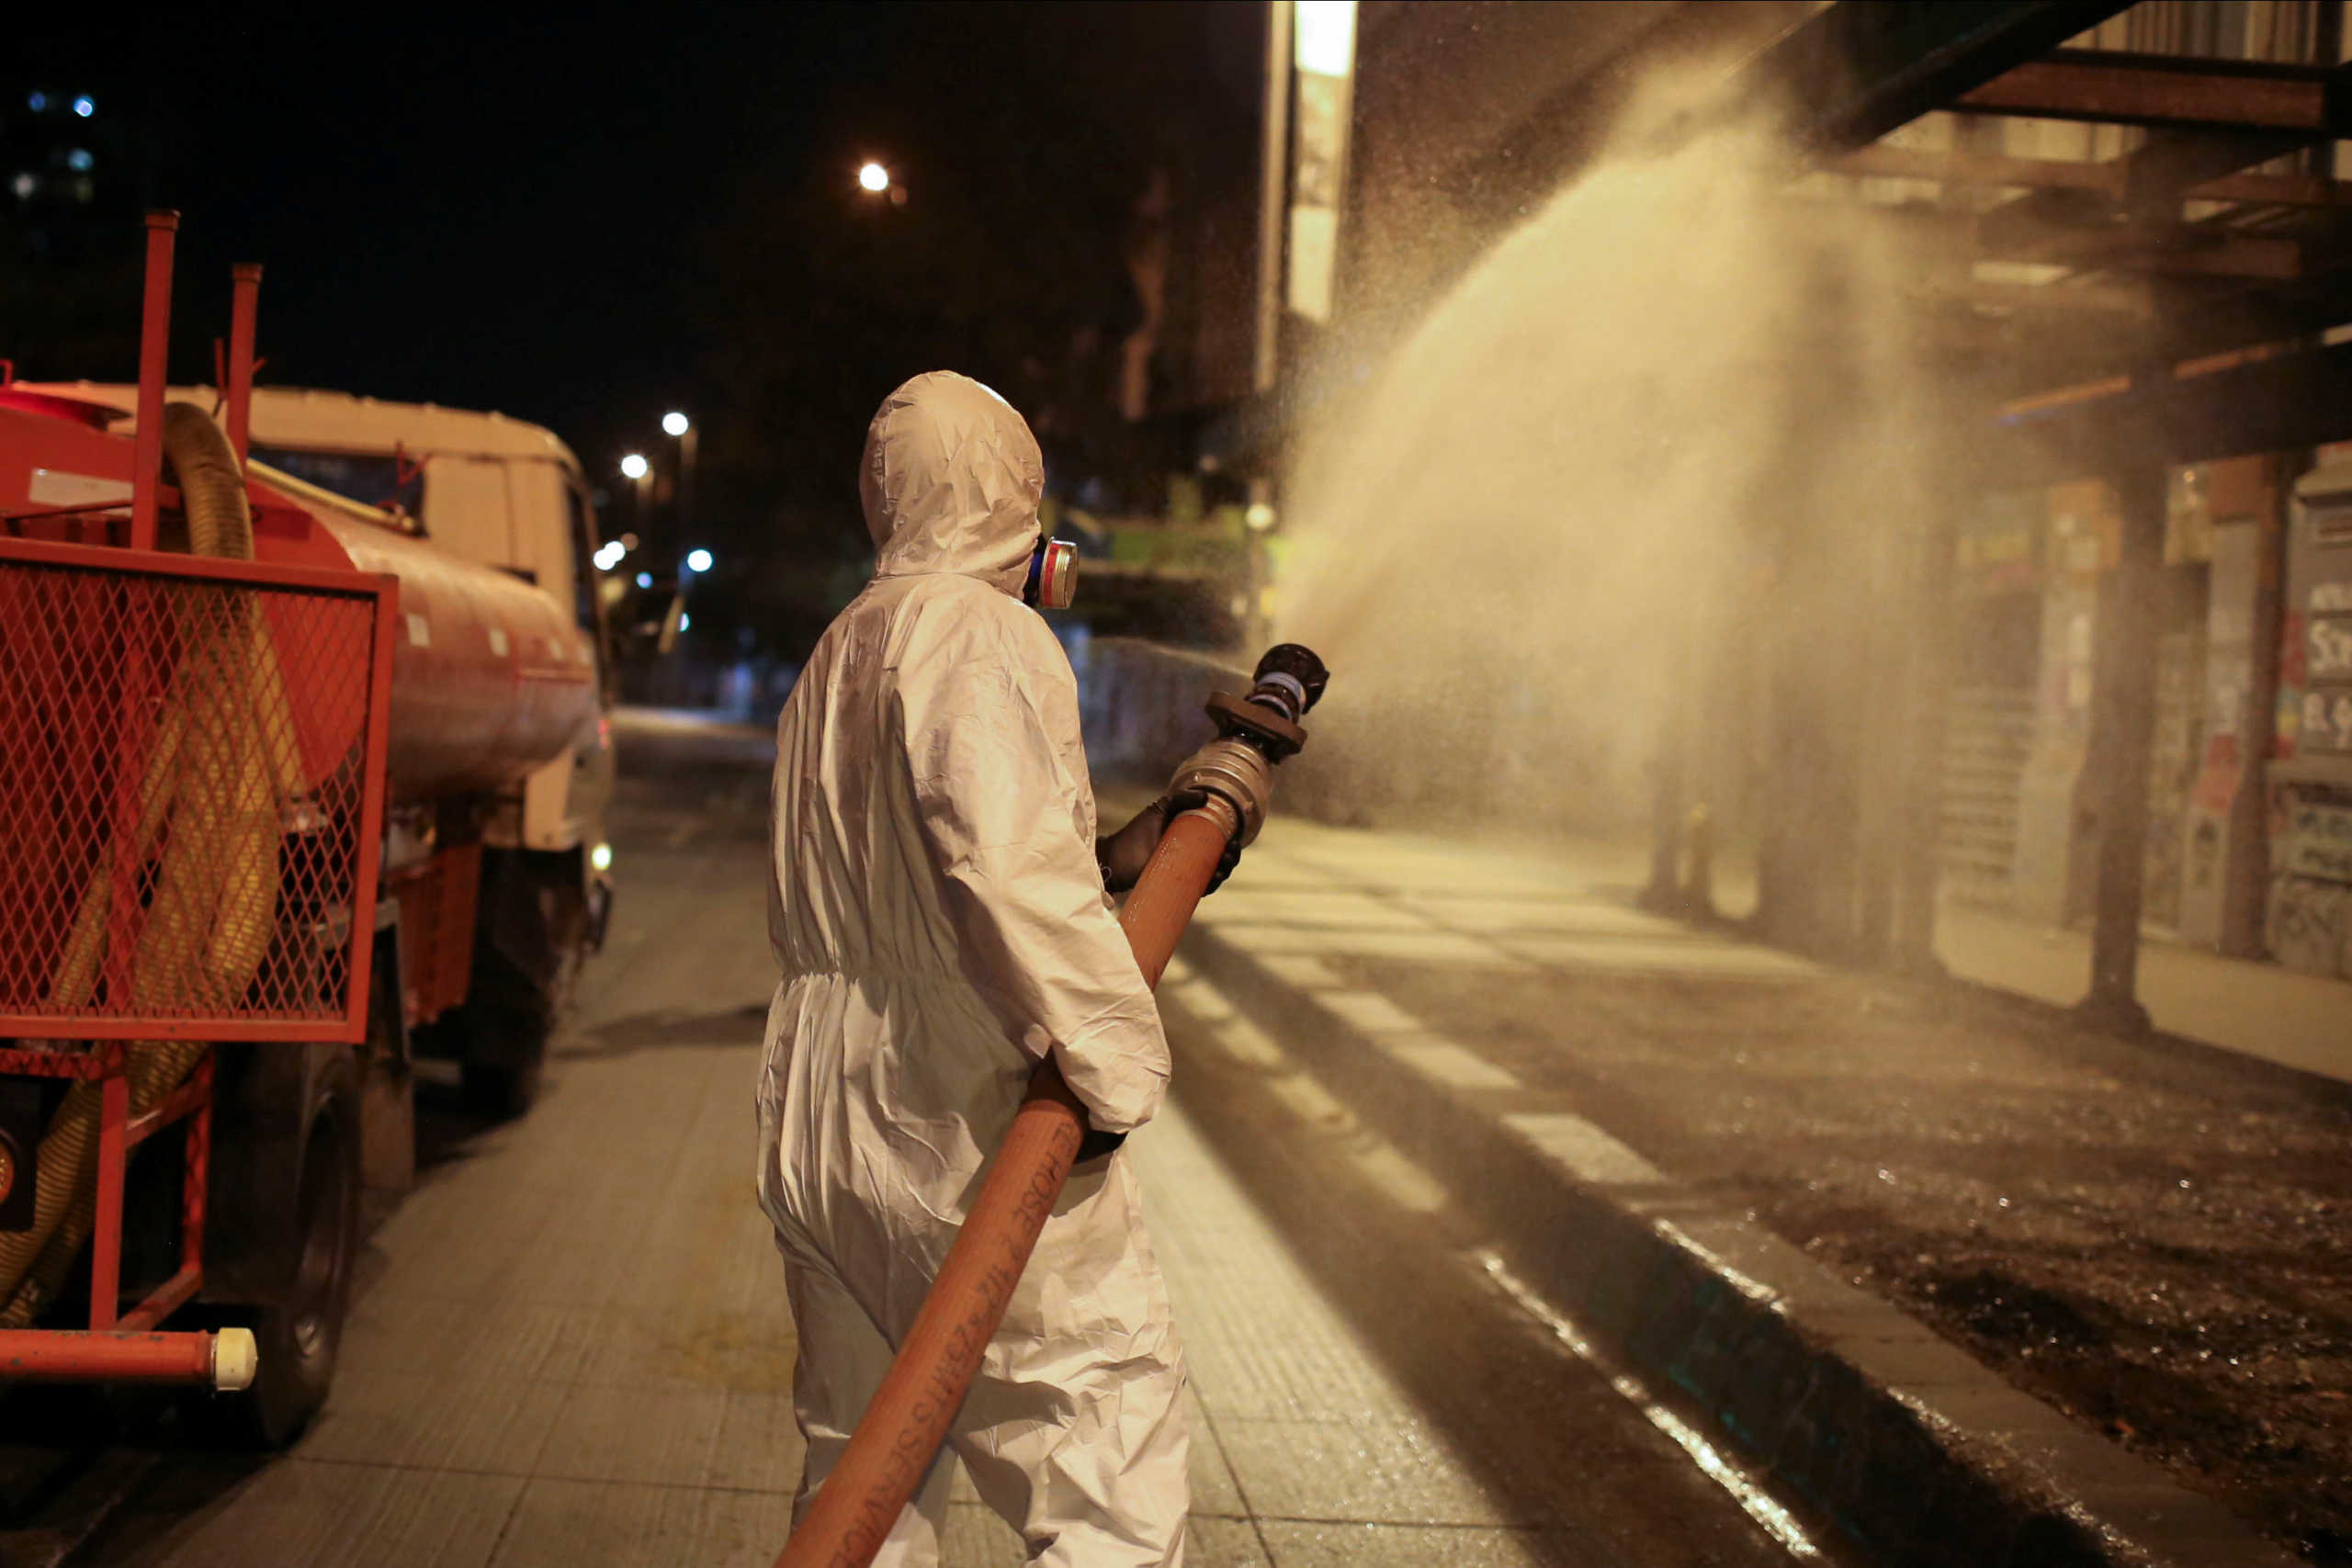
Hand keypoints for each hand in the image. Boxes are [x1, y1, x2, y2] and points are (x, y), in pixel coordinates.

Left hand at [1095, 792, 1242, 894]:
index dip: (1232, 839)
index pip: (1219, 840)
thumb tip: (1206, 796)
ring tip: (1224, 863)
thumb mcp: (1159, 810)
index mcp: (1193, 837)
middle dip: (1232, 856)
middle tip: (1230, 850)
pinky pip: (1200, 889)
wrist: (1115, 858)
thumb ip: (1180, 799)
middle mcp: (1193, 857)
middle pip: (1221, 859)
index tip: (1235, 836)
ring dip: (1225, 871)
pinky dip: (1210, 885)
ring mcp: (1186, 873)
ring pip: (1214, 875)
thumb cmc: (1135, 833)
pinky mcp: (1178, 887)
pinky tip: (1214, 878)